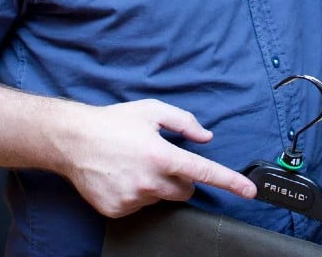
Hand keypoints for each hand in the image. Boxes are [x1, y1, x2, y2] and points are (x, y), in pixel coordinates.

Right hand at [59, 99, 256, 217]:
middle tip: (161, 161)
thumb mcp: (151, 111)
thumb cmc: (113, 122)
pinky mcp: (118, 210)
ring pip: (162, 198)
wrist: (72, 140)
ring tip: (134, 165)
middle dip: (181, 178)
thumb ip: (183, 122)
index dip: (230, 182)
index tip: (249, 192)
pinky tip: (122, 176)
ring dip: (157, 185)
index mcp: (162, 156)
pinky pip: (140, 206)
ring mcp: (133, 198)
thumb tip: (205, 136)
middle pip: (185, 190)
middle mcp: (149, 181)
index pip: (204, 173)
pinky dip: (136, 194)